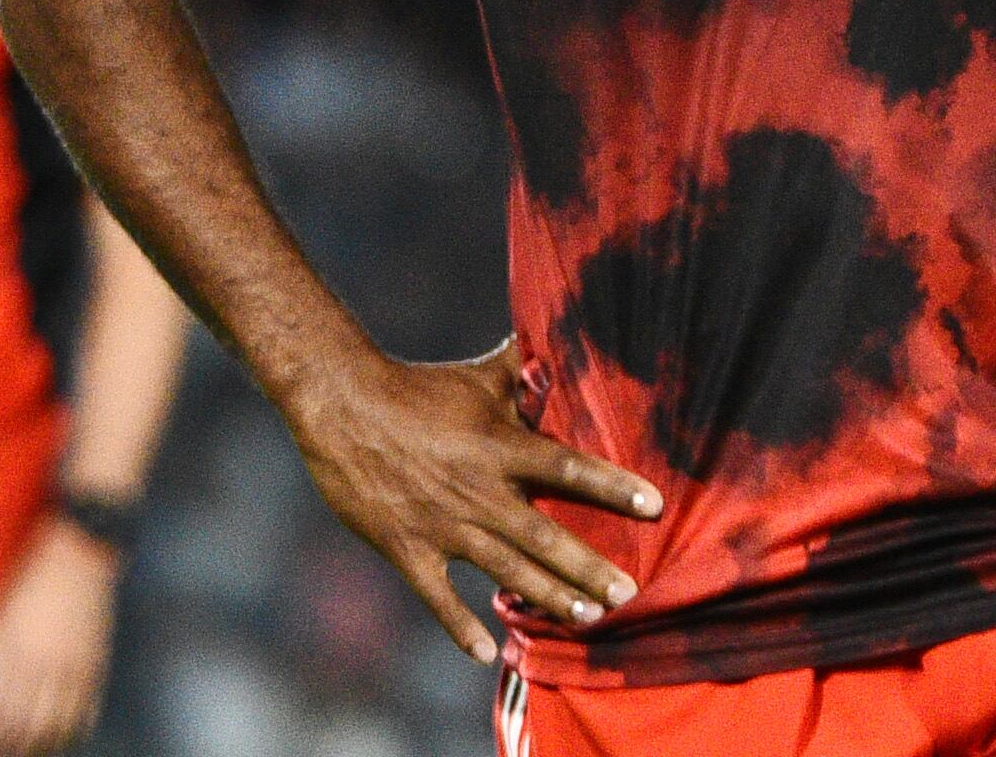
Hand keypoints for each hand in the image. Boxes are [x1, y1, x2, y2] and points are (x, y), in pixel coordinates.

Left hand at [0, 518, 119, 755]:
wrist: (79, 545)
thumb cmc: (28, 566)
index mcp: (10, 648)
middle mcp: (41, 662)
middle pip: (22, 725)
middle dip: (6, 750)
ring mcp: (70, 663)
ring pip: (55, 722)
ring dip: (39, 746)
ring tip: (28, 756)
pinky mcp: (94, 658)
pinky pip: (85, 704)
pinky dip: (74, 726)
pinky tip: (66, 735)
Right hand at [282, 336, 663, 663]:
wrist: (341, 404)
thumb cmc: (416, 387)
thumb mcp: (478, 376)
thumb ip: (524, 370)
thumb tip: (563, 343)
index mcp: (499, 447)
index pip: (568, 469)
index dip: (613, 487)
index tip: (654, 506)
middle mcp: (478, 491)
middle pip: (545, 537)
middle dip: (589, 568)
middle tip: (629, 596)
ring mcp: (443, 525)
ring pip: (505, 571)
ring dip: (548, 596)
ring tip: (587, 618)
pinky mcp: (408, 549)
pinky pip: (439, 596)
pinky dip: (461, 626)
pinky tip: (486, 653)